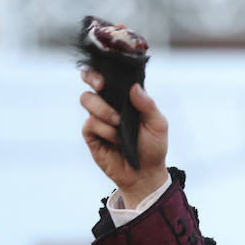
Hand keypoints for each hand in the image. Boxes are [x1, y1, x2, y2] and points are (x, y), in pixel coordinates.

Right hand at [79, 70, 168, 206]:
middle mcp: (109, 105)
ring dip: (103, 110)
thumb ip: (147, 105)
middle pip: (89, 82)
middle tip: (102, 87)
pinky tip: (116, 139)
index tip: (106, 75)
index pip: (108, 76)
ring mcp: (98, 119)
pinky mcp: (91, 135)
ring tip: (118, 124)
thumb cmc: (153, 147)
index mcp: (125, 98)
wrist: (145, 173)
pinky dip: (104, 130)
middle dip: (92, 78)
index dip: (101, 70)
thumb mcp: (158, 125)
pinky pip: (89, 124)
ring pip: (87, 100)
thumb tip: (134, 87)